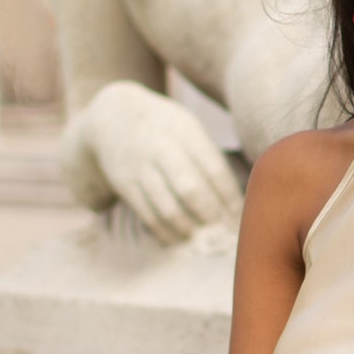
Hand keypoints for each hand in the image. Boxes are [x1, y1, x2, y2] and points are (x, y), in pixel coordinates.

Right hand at [69, 80, 242, 242]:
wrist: (114, 116)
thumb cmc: (165, 127)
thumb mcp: (188, 127)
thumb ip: (209, 155)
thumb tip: (236, 196)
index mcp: (185, 131)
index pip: (213, 169)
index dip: (229, 196)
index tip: (239, 216)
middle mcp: (162, 148)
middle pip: (190, 189)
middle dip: (210, 214)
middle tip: (222, 231)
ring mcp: (141, 167)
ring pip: (167, 206)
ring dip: (188, 227)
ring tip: (201, 238)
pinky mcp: (125, 184)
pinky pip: (147, 214)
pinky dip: (164, 231)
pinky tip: (177, 238)